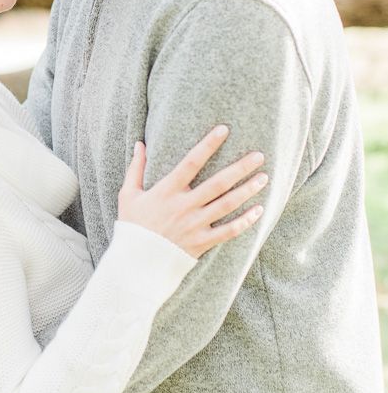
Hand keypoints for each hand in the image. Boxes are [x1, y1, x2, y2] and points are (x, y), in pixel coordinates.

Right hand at [118, 126, 267, 258]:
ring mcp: (194, 225)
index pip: (191, 163)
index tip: (223, 130)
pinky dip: (245, 221)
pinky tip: (259, 210)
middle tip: (259, 155)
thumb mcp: (128, 194)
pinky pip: (228, 231)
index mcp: (166, 191)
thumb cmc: (132, 225)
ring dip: (247, 190)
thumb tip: (140, 144)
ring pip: (227, 205)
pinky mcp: (202, 242)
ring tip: (264, 177)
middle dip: (240, 168)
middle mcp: (184, 206)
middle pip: (217, 183)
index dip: (208, 145)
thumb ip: (136, 168)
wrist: (136, 262)